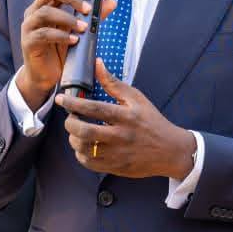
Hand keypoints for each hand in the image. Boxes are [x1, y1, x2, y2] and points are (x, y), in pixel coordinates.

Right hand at [17, 0, 116, 110]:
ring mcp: (29, 26)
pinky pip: (43, 34)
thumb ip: (93, 16)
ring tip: (84, 28)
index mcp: (46, 5)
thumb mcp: (78, 31)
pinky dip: (61, 36)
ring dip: (68, 18)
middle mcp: (35, 11)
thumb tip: (112, 1)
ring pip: (46, 12)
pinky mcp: (28, 42)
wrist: (46, 76)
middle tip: (88, 8)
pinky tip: (74, 40)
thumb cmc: (60, 50)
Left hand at [57, 59, 195, 179]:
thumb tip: (97, 63)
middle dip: (70, 124)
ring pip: (85, 149)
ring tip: (76, 132)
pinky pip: (90, 163)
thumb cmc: (152, 121)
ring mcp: (118, 154)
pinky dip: (81, 154)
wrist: (170, 150)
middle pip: (86, 132)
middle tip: (70, 119)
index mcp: (126, 116)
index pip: (94, 109)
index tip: (61, 99)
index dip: (74, 103)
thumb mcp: (137, 98)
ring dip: (74, 140)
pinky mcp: (116, 167)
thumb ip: (114, 83)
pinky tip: (84, 146)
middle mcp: (121, 136)